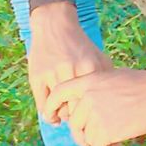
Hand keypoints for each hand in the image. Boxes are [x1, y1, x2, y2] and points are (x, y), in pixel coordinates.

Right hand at [27, 2, 111, 121]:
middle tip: (79, 120)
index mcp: (89, 67)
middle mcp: (71, 70)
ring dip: (62, 116)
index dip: (94, 114)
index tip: (94, 118)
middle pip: (76, 108)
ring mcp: (52, 73)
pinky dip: (48, 114)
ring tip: (66, 115)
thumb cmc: (78, 45)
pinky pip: (43, 105)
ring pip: (59, 108)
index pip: (94, 102)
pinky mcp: (36, 77)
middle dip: (78, 118)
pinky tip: (53, 115)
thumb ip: (106, 76)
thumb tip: (109, 102)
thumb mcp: (97, 56)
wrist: (54, 25)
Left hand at [44, 68, 145, 145]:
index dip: (51, 106)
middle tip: (93, 141)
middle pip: (74, 123)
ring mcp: (96, 114)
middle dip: (83, 135)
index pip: (58, 92)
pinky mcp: (106, 131)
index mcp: (88, 80)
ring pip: (87, 139)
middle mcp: (88, 97)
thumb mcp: (114, 77)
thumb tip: (86, 105)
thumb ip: (97, 88)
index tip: (54, 119)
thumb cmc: (143, 83)